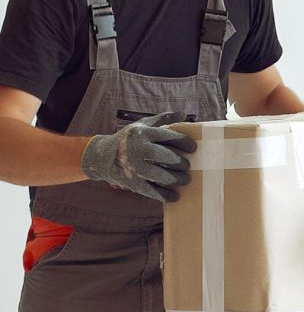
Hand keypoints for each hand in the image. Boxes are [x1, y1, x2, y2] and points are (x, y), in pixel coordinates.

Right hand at [81, 111, 196, 201]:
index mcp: (142, 133)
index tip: (193, 148)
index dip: (184, 142)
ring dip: (177, 179)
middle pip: (168, 157)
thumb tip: (183, 114)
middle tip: (187, 166)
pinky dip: (165, 195)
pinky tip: (174, 197)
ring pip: (162, 175)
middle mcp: (138, 148)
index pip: (170, 136)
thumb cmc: (128, 139)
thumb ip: (162, 120)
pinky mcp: (132, 182)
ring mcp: (134, 166)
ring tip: (185, 180)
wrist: (102, 156)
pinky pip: (152, 191)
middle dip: (181, 163)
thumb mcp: (142, 126)